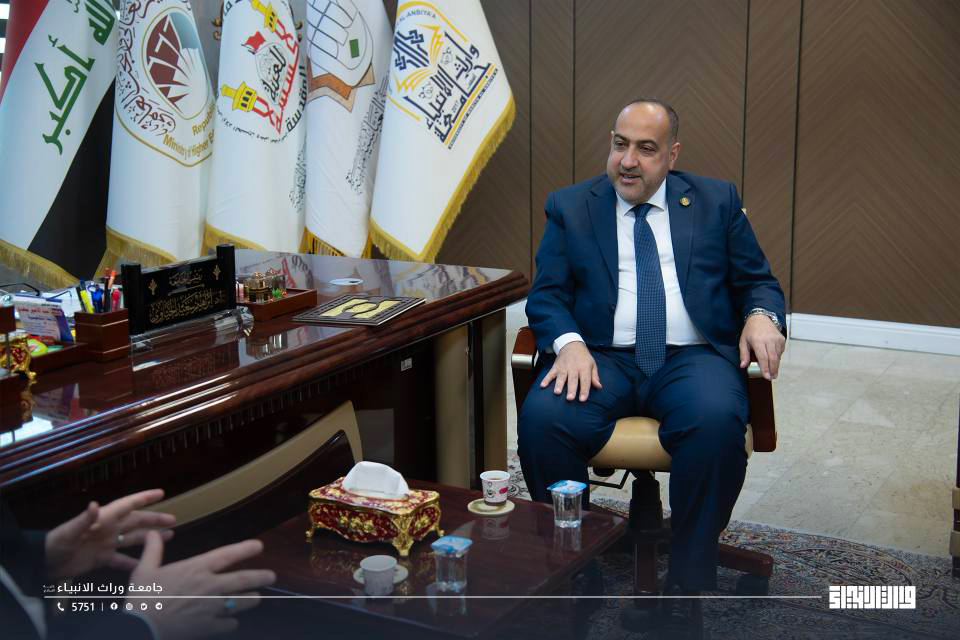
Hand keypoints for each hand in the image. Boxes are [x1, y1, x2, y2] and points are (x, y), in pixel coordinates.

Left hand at [45, 489, 174, 579]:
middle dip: (154, 519)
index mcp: (103, 519)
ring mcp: (106, 544)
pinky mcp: (101, 559)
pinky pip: (122, 561)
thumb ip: (84, 519)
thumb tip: (95, 504)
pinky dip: (135, 563)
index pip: (127, 505)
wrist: (42, 564)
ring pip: (133, 539)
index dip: (144, 498)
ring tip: (169, 537)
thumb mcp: (69, 532)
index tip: (161, 493)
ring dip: (150, 539)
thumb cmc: (55, 543)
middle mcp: (108, 529)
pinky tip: (146, 566)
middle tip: (173, 520)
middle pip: (136, 522)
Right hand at [129, 531, 275, 639]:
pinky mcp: (210, 626)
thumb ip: (153, 550)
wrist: (141, 628)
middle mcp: (209, 586)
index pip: (228, 554)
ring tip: (256, 597)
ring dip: (251, 599)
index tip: (259, 546)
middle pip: (244, 579)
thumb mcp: (144, 570)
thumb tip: (152, 533)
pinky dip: (232, 622)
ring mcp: (212, 607)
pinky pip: (230, 624)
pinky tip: (230, 621)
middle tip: (272, 576)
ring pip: (243, 602)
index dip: (246, 549)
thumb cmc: (143, 598)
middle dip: (262, 576)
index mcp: (196, 569)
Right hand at [540, 341, 601, 400]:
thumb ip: (595, 376)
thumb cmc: (584, 357)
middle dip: (571, 389)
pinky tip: (542, 385)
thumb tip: (599, 387)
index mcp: (584, 368)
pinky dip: (546, 379)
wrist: (572, 344)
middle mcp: (573, 368)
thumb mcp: (592, 364)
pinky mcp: (556, 366)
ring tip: (557, 392)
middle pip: (572, 380)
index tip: (583, 399)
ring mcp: (563, 367)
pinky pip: (550, 373)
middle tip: (570, 398)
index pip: (585, 380)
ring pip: (561, 377)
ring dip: (558, 384)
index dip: (584, 390)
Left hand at [739, 314, 785, 379]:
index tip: (766, 376)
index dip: (765, 368)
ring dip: (776, 365)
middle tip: (771, 378)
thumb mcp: (743, 341)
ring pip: (778, 356)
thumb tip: (743, 366)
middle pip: (773, 358)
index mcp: (758, 341)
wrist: (761, 318)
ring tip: (773, 372)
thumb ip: (744, 354)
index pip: (763, 357)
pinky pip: (780, 351)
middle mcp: (769, 340)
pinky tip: (773, 360)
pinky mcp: (782, 339)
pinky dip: (777, 357)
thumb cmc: (750, 331)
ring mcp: (777, 339)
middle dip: (773, 370)